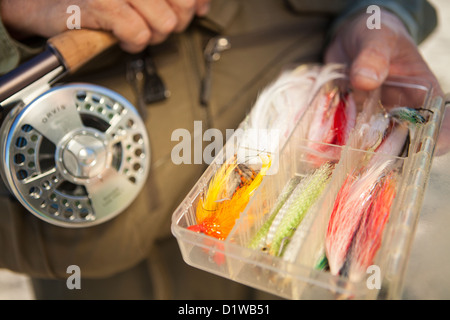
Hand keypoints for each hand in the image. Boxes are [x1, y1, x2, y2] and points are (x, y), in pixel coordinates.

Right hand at [1, 0, 210, 51]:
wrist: (44, 1)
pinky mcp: (102, 4)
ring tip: (133, 29)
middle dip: (173, 23)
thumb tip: (201, 6)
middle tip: (153, 23)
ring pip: (165, 23)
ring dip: (151, 35)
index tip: (195, 9)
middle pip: (183, 7)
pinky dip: (132, 43)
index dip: (195, 3)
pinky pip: (139, 35)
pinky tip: (120, 37)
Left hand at [325, 9, 449, 155]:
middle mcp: (401, 111)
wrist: (350, 37)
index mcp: (422, 94)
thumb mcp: (378, 36)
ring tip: (340, 156)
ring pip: (372, 146)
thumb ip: (374, 55)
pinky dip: (336, 142)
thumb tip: (365, 79)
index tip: (415, 151)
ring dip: (357, 153)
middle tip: (364, 157)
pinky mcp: (353, 120)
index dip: (433, 141)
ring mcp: (375, 118)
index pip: (437, 123)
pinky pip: (346, 136)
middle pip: (401, 144)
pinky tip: (323, 145)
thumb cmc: (375, 32)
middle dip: (385, 156)